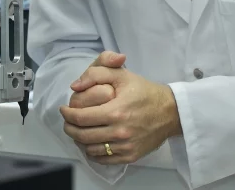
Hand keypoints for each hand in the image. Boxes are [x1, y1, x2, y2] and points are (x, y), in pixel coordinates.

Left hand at [60, 52, 181, 164]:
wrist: (171, 111)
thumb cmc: (144, 91)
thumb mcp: (121, 75)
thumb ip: (96, 74)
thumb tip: (74, 86)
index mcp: (116, 111)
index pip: (81, 118)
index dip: (67, 114)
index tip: (64, 109)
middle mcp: (120, 132)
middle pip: (83, 135)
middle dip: (69, 127)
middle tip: (67, 121)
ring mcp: (126, 146)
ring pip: (91, 149)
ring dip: (79, 140)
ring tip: (77, 131)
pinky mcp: (131, 155)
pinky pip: (104, 159)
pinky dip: (92, 152)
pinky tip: (90, 143)